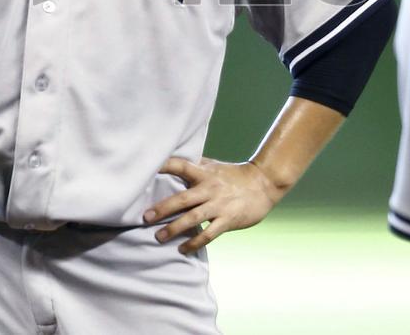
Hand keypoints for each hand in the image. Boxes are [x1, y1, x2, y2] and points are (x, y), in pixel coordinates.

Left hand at [143, 157, 283, 253]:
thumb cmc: (235, 175)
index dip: (165, 166)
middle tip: (146, 217)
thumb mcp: (215, 167)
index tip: (147, 169)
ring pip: (193, 218)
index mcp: (205, 173)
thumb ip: (196, 166)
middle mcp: (210, 189)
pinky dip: (194, 243)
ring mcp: (219, 205)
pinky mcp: (228, 220)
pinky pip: (209, 234)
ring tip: (159, 237)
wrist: (264, 184)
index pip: (181, 166)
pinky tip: (183, 249)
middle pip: (183, 198)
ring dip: (174, 229)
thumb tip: (175, 160)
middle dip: (163, 208)